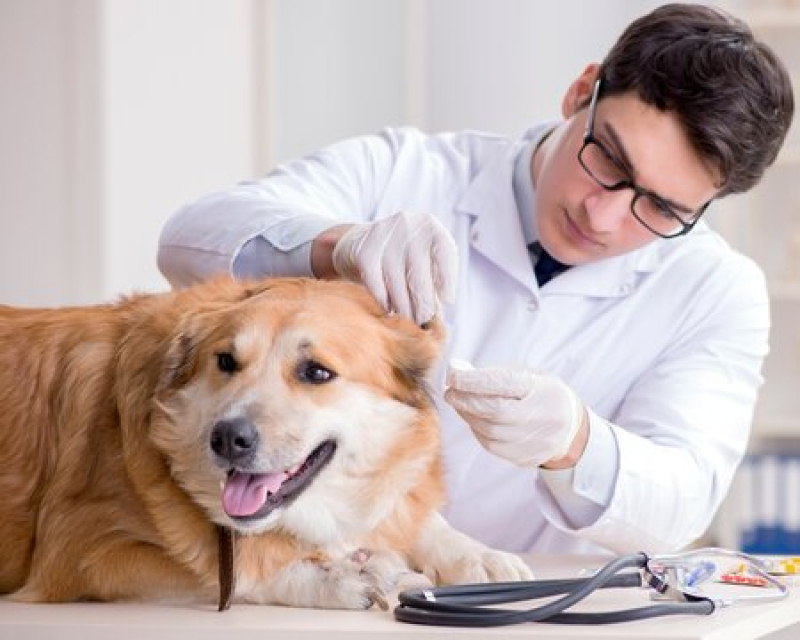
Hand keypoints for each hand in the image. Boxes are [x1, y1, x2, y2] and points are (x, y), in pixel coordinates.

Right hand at [329, 211, 457, 324]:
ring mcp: (383, 234)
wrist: (358, 241)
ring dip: (403, 305)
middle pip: (418, 270)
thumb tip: (440, 316)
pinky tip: (389, 309)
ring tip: (408, 319)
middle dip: (422, 300)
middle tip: (424, 319)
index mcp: (429, 226)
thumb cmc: (400, 257)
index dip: (447, 277)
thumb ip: (433, 279)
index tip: (447, 300)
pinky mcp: (364, 249)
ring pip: (396, 279)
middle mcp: (407, 225)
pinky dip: (383, 299)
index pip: (444, 250)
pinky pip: (375, 281)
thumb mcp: (422, 259)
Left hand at [444, 360, 586, 467]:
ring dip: (468, 416)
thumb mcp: (526, 374)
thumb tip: (456, 371)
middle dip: (466, 400)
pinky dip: (477, 430)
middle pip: (495, 411)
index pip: (503, 383)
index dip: (473, 379)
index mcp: (542, 389)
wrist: (571, 428)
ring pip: (490, 431)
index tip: (453, 372)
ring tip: (460, 403)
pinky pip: (492, 446)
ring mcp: (535, 440)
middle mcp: (541, 416)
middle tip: (450, 391)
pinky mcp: (526, 457)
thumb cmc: (540, 393)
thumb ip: (493, 373)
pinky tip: (474, 420)